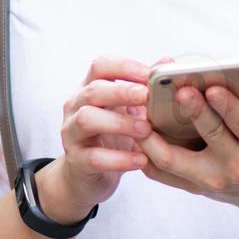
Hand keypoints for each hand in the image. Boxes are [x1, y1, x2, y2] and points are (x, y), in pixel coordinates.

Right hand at [38, 56, 151, 224]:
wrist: (87, 177)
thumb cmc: (112, 137)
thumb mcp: (128, 111)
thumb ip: (144, 88)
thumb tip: (167, 62)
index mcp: (90, 89)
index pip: (100, 66)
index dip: (125, 67)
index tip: (151, 75)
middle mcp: (76, 107)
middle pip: (93, 90)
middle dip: (122, 92)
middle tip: (147, 97)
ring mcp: (72, 133)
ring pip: (87, 119)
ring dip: (120, 123)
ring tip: (146, 130)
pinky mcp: (76, 160)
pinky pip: (94, 157)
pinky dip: (119, 158)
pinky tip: (141, 160)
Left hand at [136, 80, 238, 217]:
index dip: (227, 105)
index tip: (212, 87)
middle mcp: (235, 167)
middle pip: (209, 137)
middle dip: (194, 111)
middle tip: (179, 89)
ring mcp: (211, 181)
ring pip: (174, 160)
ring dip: (153, 134)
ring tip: (141, 108)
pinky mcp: (193, 188)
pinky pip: (162, 173)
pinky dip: (145, 152)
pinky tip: (136, 130)